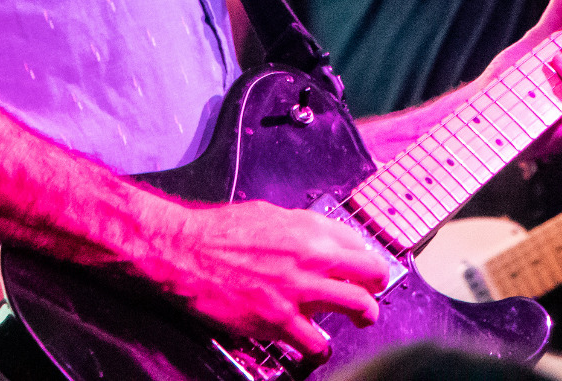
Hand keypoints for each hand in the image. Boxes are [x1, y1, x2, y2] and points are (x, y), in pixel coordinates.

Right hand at [139, 198, 392, 356]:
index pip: (360, 243)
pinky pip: (316, 344)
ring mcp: (298, 293)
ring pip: (358, 309)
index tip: (364, 266)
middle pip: (371, 275)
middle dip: (376, 285)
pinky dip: (319, 347)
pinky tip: (315, 344)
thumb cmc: (219, 231)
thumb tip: (320, 240)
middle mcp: (311, 258)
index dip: (365, 256)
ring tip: (360, 319)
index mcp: (308, 229)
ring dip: (363, 315)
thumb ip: (301, 229)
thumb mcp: (269, 214)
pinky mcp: (279, 322)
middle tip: (372, 292)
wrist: (185, 252)